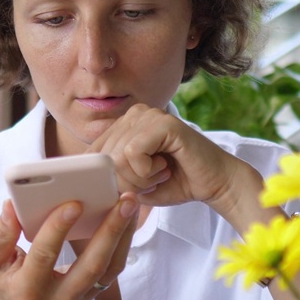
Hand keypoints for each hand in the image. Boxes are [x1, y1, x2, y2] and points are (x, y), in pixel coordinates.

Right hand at [0, 194, 138, 299]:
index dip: (57, 229)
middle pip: (91, 265)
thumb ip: (0, 235)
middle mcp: (59, 299)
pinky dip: (124, 240)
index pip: (44, 256)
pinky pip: (114, 267)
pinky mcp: (94, 292)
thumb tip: (12, 206)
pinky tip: (128, 215)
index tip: (73, 203)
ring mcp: (81, 298)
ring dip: (124, 233)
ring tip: (131, 202)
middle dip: (110, 230)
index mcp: (27, 291)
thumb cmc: (6, 283)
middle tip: (124, 200)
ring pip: (110, 267)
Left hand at [88, 104, 253, 214]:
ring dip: (138, 178)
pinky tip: (165, 167)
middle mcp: (134, 113)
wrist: (215, 183)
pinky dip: (147, 171)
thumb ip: (109, 179)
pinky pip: (133, 152)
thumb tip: (84, 181)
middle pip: (104, 157)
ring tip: (159, 174)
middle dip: (125, 181)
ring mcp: (149, 114)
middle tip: (151, 181)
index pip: (93, 153)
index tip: (132, 186)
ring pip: (117, 156)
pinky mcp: (163, 122)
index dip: (107, 178)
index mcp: (124, 124)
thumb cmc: (176, 182)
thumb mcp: (133, 184)